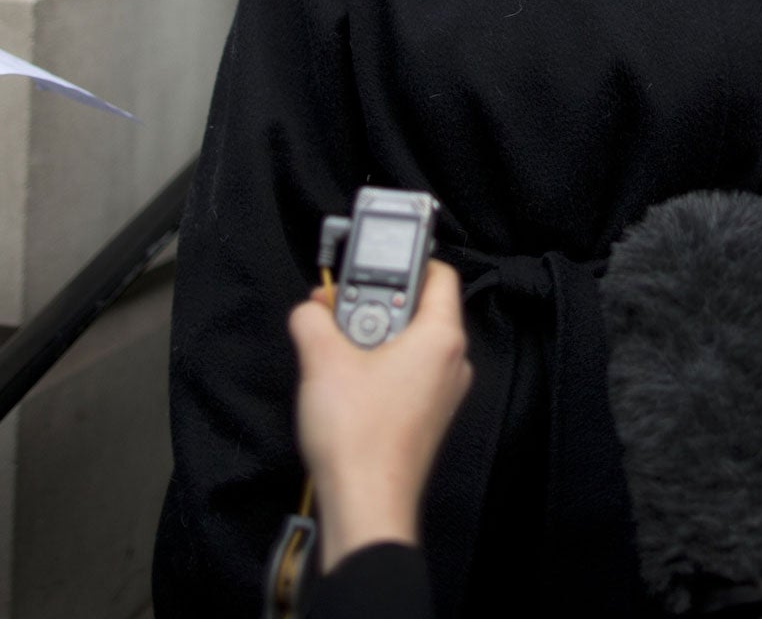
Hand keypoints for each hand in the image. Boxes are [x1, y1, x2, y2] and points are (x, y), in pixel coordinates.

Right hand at [288, 260, 472, 572]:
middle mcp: (451, 362)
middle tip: (337, 310)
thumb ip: (312, 318)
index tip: (372, 260)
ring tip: (334, 347)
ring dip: (368, 336)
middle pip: (416, 308)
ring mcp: (441, 392)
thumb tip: (310, 310)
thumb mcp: (321, 358)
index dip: (405, 258)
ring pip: (407, 342)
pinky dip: (375, 366)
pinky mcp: (426, 416)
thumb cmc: (357, 436)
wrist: (366, 503)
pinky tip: (343, 379)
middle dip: (371, 304)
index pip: (439, 273)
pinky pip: (405, 373)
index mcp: (441, 337)